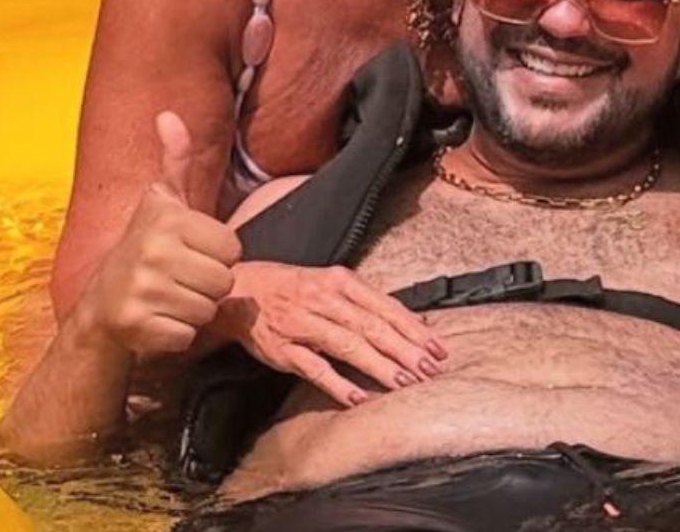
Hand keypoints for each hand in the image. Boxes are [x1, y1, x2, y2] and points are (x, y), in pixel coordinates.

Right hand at [74, 111, 241, 356]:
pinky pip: (187, 336)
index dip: (217, 255)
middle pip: (225, 282)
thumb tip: (169, 115)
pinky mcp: (136, 326)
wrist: (100, 304)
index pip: (233, 249)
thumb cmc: (144, 249)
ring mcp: (141, 290)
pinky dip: (176, 335)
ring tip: (168, 297)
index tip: (191, 252)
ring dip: (193, 310)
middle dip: (208, 285)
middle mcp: (151, 252)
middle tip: (179, 278)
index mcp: (167, 220)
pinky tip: (156, 320)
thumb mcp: (162, 202)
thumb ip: (175, 160)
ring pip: (208, 310)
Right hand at [213, 262, 449, 407]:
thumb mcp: (332, 284)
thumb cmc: (294, 289)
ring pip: (347, 345)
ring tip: (404, 383)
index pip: (385, 306)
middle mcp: (323, 300)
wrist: (241, 291)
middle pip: (371, 326)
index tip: (439, 348)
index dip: (413, 329)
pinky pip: (313, 368)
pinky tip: (358, 398)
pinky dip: (337, 383)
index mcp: (340, 282)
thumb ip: (370, 303)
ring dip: (378, 366)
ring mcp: (302, 324)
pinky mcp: (282, 349)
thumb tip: (417, 321)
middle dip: (404, 350)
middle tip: (430, 369)